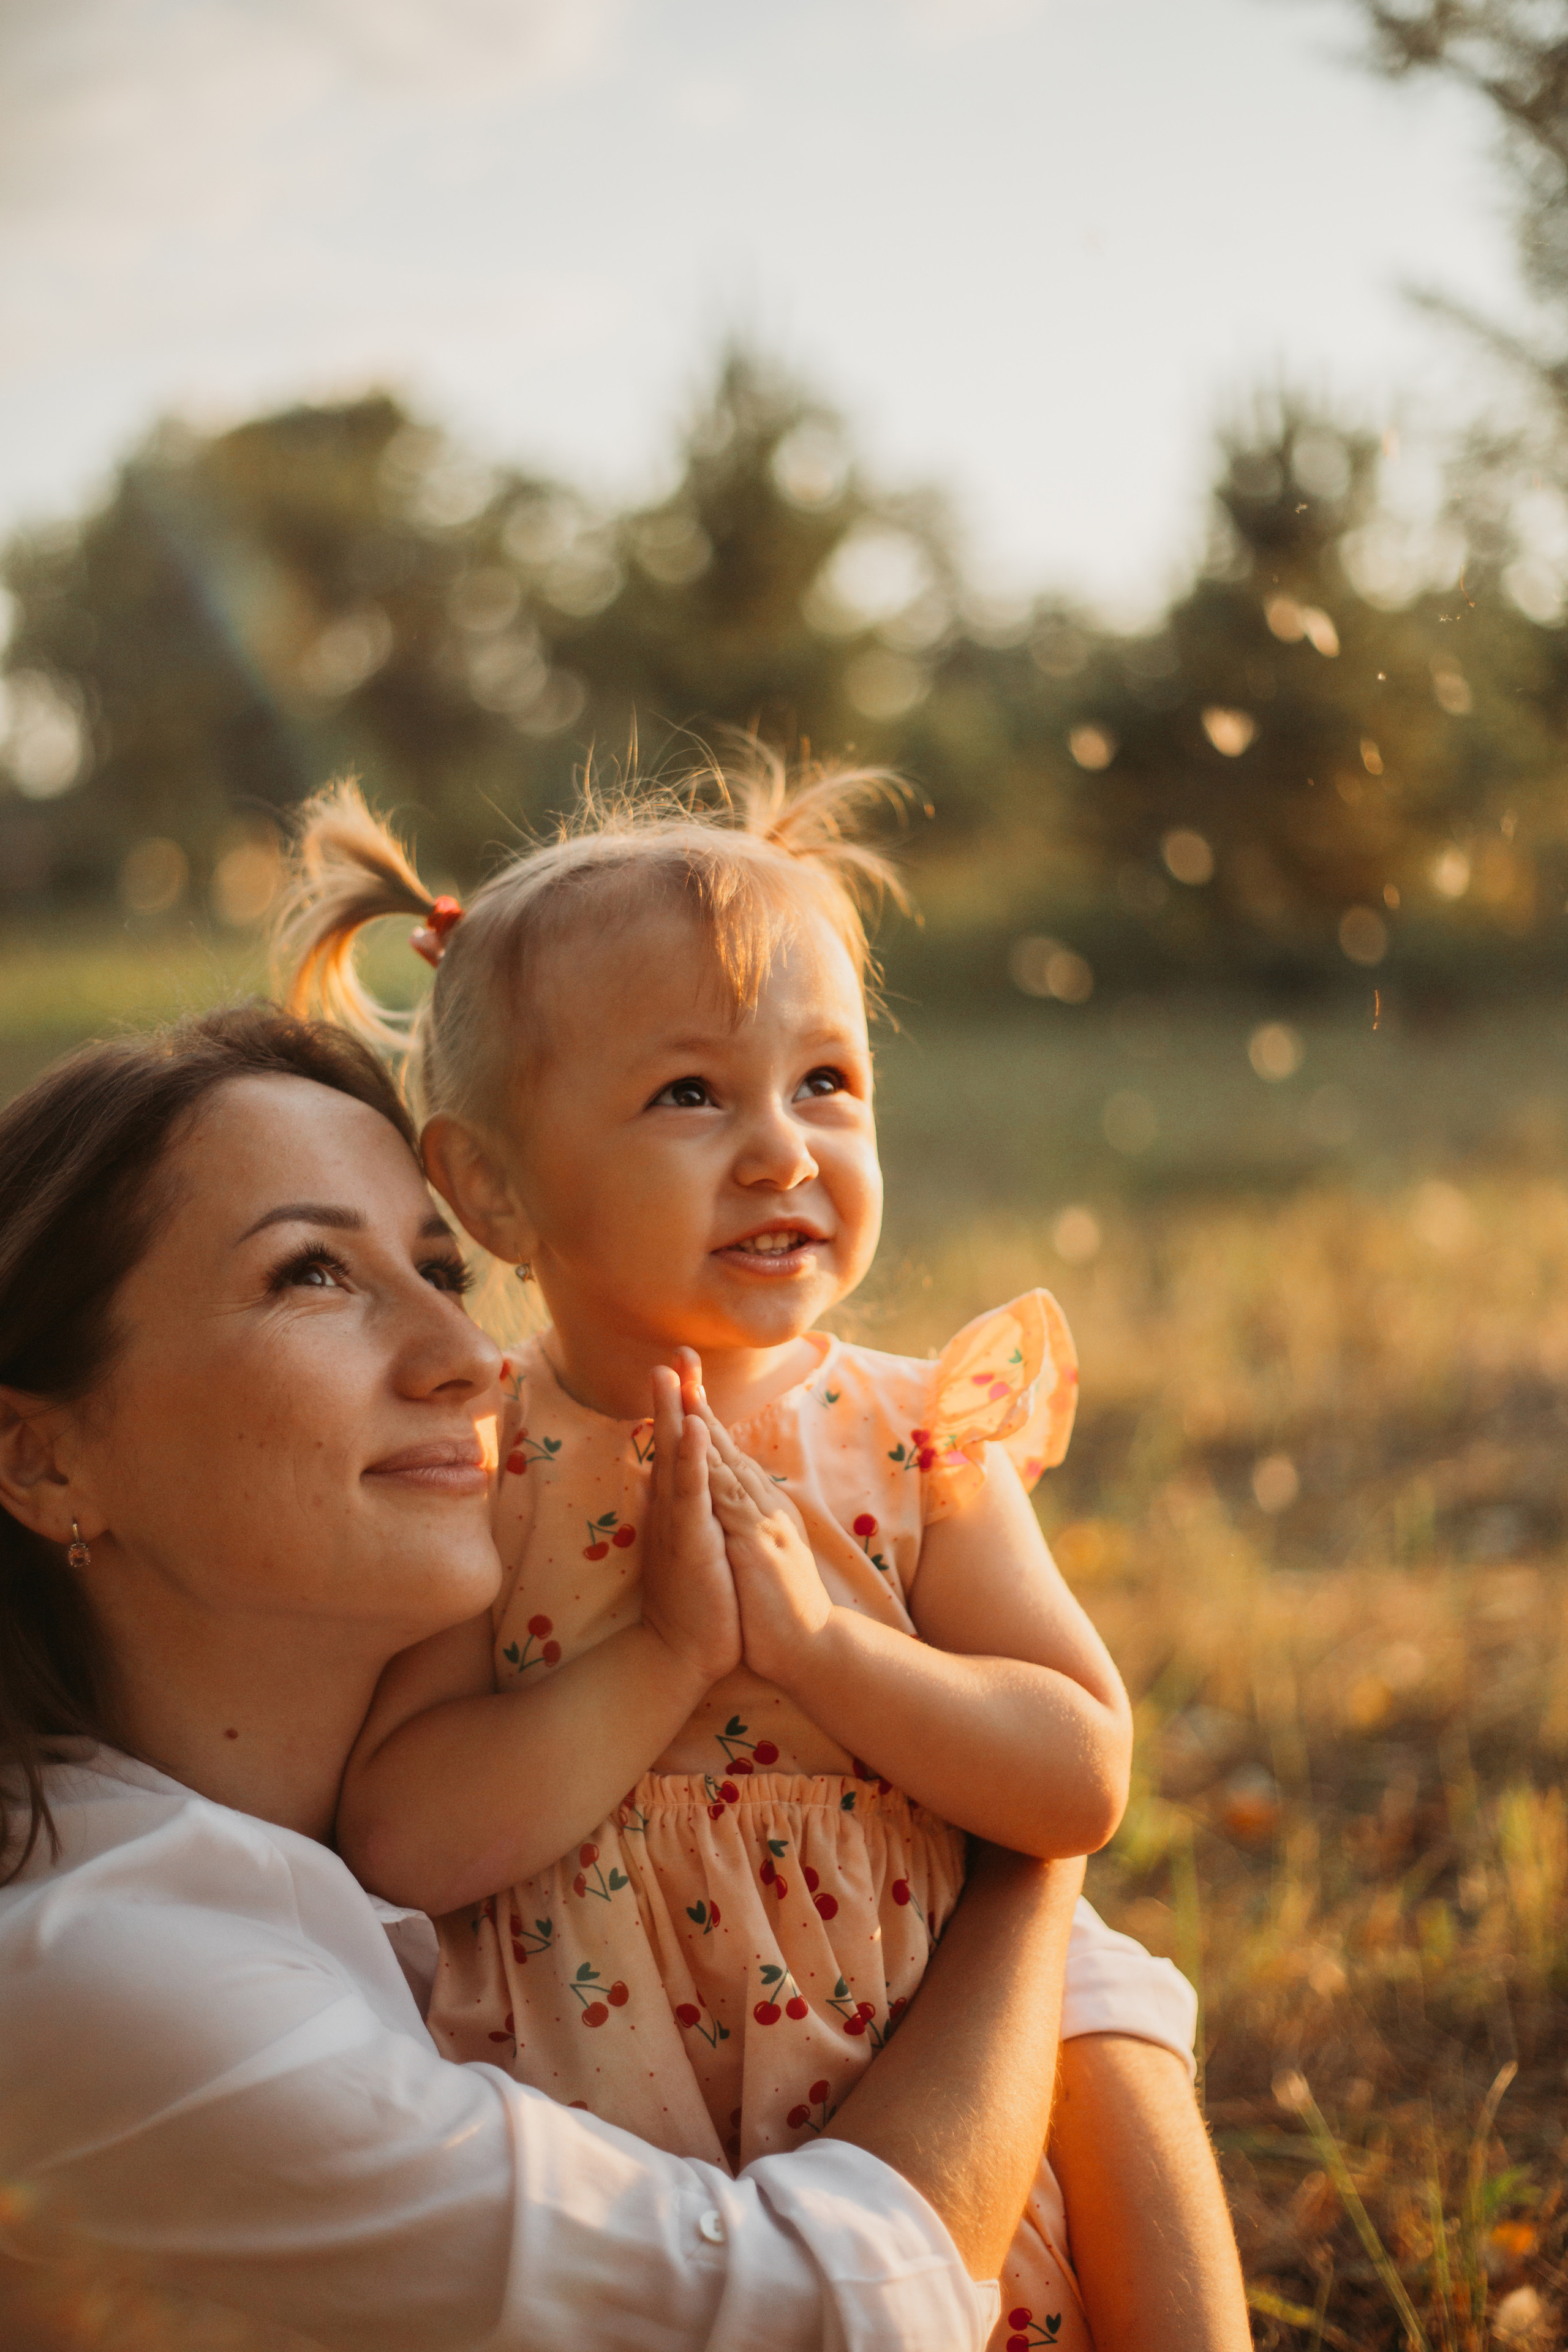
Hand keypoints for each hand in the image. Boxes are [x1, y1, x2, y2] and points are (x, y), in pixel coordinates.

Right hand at [638, 1365, 740, 1691]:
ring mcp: (677, 1523)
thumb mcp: (695, 1548)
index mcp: (679, 1508)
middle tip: (673, 1353)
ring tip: (670, 1373)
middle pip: (671, 1441)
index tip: (683, 1368)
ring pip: (673, 1459)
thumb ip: (683, 1513)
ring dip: (672, 1414)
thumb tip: (668, 1481)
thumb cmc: (698, 1604)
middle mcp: (672, 1509)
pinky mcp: (689, 1542)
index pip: (680, 1448)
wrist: (684, 1655)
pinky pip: (690, 1493)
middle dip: (673, 1396)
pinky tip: (693, 1427)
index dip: (682, 1408)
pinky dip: (691, 1458)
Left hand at [674, 1350, 832, 1690]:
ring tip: (678, 1383)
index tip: (681, 1378)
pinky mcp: (757, 1543)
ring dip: (701, 1420)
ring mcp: (761, 1519)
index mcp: (758, 1506)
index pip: (726, 1452)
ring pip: (725, 1460)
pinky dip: (711, 1467)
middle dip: (699, 1398)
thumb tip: (723, 1502)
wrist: (808, 1648)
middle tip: (679, 1355)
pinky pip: (729, 1499)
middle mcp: (762, 1503)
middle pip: (724, 1442)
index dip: (702, 1413)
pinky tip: (696, 1443)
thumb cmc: (778, 1608)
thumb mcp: (754, 1555)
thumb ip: (741, 1524)